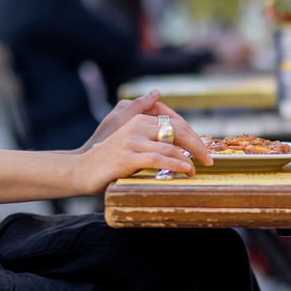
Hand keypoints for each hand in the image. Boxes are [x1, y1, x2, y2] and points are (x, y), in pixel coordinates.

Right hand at [75, 111, 200, 190]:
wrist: (80, 171)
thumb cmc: (108, 161)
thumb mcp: (131, 143)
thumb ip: (151, 136)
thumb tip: (173, 134)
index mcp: (139, 120)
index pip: (176, 124)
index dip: (194, 136)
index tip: (205, 149)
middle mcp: (136, 126)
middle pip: (177, 131)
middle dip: (197, 145)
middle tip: (209, 159)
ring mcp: (131, 141)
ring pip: (170, 146)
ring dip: (189, 158)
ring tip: (197, 170)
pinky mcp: (126, 157)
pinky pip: (158, 159)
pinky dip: (176, 164)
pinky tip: (186, 170)